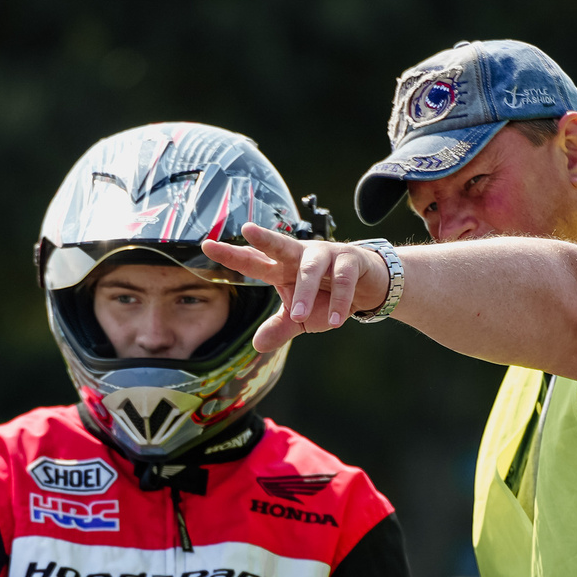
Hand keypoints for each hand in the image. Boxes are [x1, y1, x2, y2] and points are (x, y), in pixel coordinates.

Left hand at [201, 224, 382, 353]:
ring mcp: (326, 255)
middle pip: (279, 244)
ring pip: (310, 267)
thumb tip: (257, 346)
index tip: (207, 245)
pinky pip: (342, 279)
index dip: (231, 254)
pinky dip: (338, 301)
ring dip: (305, 291)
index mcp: (282, 268)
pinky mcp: (351, 260)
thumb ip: (280, 328)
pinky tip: (335, 321)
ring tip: (299, 315)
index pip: (253, 260)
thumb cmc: (327, 298)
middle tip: (248, 230)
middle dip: (263, 237)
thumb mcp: (301, 319)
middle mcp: (300, 256)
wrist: (370, 289)